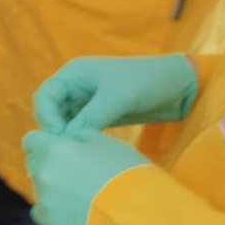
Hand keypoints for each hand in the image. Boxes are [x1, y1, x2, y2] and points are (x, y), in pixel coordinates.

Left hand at [23, 129, 151, 224]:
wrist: (138, 213)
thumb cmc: (127, 173)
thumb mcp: (108, 143)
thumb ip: (82, 137)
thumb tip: (72, 139)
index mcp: (55, 148)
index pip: (32, 140)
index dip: (44, 144)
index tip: (58, 151)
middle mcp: (43, 171)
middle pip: (34, 163)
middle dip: (48, 166)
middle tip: (75, 175)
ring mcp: (43, 197)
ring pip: (39, 188)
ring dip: (53, 189)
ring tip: (82, 197)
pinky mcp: (48, 221)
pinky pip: (41, 212)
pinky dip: (53, 212)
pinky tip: (74, 212)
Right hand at [33, 54, 198, 137]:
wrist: (179, 86)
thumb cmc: (147, 82)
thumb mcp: (117, 98)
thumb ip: (89, 118)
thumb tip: (67, 141)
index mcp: (74, 74)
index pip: (45, 96)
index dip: (46, 116)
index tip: (60, 135)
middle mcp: (76, 86)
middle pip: (50, 110)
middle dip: (55, 128)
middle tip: (68, 147)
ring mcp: (87, 101)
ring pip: (64, 121)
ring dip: (68, 135)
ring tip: (78, 150)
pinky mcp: (100, 114)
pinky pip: (80, 128)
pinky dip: (81, 138)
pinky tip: (88, 148)